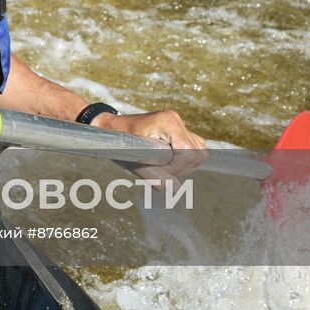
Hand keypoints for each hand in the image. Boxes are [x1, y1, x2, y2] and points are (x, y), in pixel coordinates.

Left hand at [93, 109, 207, 179]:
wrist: (109, 128)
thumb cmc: (118, 142)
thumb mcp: (135, 161)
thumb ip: (156, 177)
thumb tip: (176, 189)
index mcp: (167, 122)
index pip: (189, 153)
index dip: (177, 168)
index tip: (160, 169)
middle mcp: (175, 119)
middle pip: (198, 153)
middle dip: (181, 168)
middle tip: (160, 169)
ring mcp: (177, 122)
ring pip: (199, 151)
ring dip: (184, 165)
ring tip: (162, 165)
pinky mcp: (177, 128)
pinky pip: (193, 147)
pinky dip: (183, 159)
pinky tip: (165, 160)